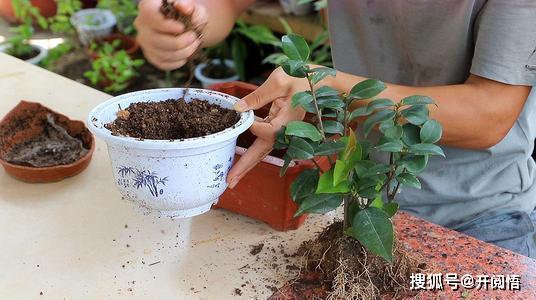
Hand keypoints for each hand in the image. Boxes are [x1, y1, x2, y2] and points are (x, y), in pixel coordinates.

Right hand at [135, 0, 206, 69]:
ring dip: (182, 53)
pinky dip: (177, 62)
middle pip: (154, 39)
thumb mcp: (192, 6)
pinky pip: (162, 64)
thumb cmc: (189, 13)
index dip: (165, 25)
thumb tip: (184, 7)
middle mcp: (141, 24)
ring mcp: (144, 41)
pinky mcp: (150, 55)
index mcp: (148, 6)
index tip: (181, 28)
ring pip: (160, 53)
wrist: (189, 27)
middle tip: (194, 38)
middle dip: (178, 42)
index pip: (149, 16)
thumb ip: (188, 4)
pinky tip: (186, 55)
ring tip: (194, 45)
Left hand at [227, 67, 309, 187]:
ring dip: (246, 165)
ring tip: (232, 178)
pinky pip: (262, 143)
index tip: (241, 112)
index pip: (265, 130)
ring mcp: (281, 132)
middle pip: (262, 152)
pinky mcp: (277, 129)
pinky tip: (239, 161)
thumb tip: (237, 108)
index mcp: (287, 121)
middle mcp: (285, 131)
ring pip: (261, 151)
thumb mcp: (278, 82)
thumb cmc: (301, 79)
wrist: (319, 83)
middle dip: (245, 167)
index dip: (252, 125)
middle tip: (230, 182)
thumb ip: (257, 96)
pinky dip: (251, 153)